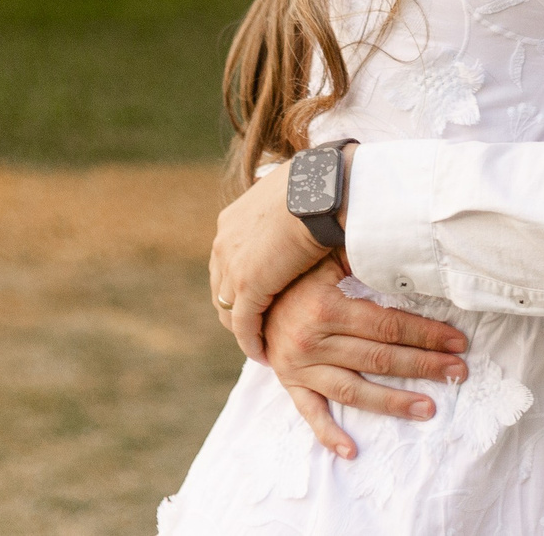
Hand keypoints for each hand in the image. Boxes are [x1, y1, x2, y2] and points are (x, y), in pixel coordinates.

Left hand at [208, 161, 331, 362]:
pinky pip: (244, 325)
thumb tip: (309, 214)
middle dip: (237, 309)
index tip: (258, 297)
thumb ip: (288, 213)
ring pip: (229, 310)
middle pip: (222, 288)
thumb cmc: (320, 188)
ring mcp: (232, 266)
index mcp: (232, 221)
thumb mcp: (294, 199)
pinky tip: (264, 355)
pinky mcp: (247, 286)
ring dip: (244, 330)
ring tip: (261, 345)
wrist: (321, 190)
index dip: (242, 283)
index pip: (228, 261)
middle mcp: (224, 243)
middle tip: (256, 328)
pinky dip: (251, 342)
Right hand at [264, 260, 471, 460]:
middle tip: (459, 372)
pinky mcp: (290, 383)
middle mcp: (313, 340)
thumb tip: (405, 249)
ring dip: (393, 402)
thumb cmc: (298, 270)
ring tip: (429, 409)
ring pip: (354, 390)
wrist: (249, 291)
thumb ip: (362, 255)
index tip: (456, 341)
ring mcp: (300, 366)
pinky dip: (329, 435)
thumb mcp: (327, 255)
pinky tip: (352, 451)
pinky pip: (310, 413)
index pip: (387, 325)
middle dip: (424, 365)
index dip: (425, 333)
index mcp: (327, 307)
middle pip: (379, 358)